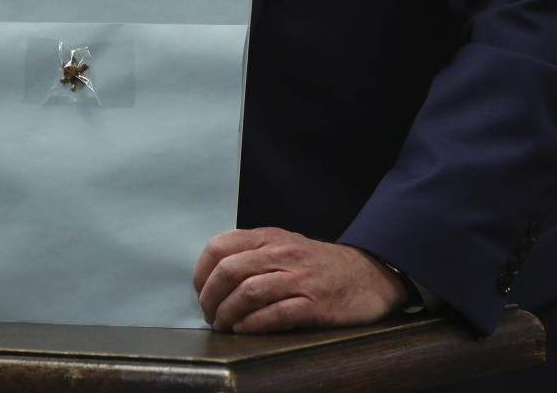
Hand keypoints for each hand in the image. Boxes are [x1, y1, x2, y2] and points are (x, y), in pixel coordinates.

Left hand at [193, 227, 404, 332]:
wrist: (369, 274)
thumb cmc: (318, 264)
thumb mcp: (282, 245)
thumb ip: (250, 253)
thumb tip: (211, 275)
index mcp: (268, 238)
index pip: (219, 247)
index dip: (201, 272)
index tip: (200, 291)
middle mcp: (281, 254)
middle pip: (228, 271)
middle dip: (209, 297)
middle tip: (208, 313)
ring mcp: (299, 279)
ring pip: (248, 293)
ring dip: (227, 314)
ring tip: (223, 325)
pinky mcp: (315, 304)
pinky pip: (275, 315)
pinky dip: (252, 325)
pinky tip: (244, 330)